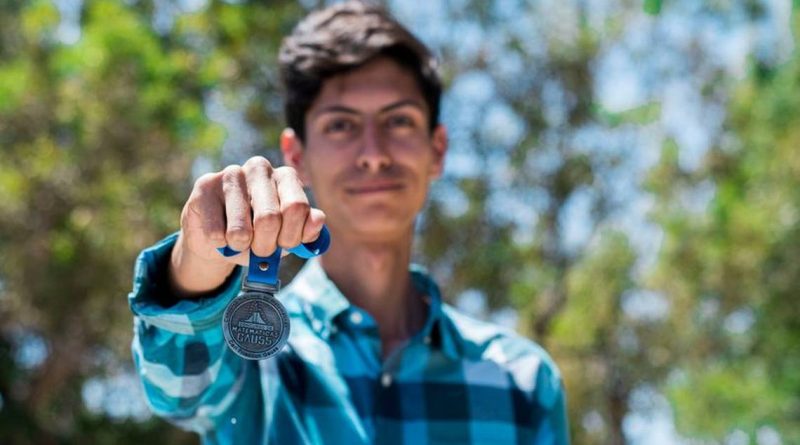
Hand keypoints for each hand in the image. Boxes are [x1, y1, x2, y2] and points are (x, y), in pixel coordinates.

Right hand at [169, 156, 325, 296]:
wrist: (220, 241)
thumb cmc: (260, 236)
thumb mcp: (287, 237)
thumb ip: (307, 231)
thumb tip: (318, 220)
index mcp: (286, 176)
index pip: (297, 208)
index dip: (291, 236)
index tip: (284, 244)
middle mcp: (260, 168)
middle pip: (269, 218)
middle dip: (266, 245)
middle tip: (261, 249)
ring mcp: (231, 174)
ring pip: (241, 230)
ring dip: (241, 247)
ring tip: (239, 243)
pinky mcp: (205, 186)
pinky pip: (216, 232)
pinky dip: (221, 245)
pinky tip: (220, 235)